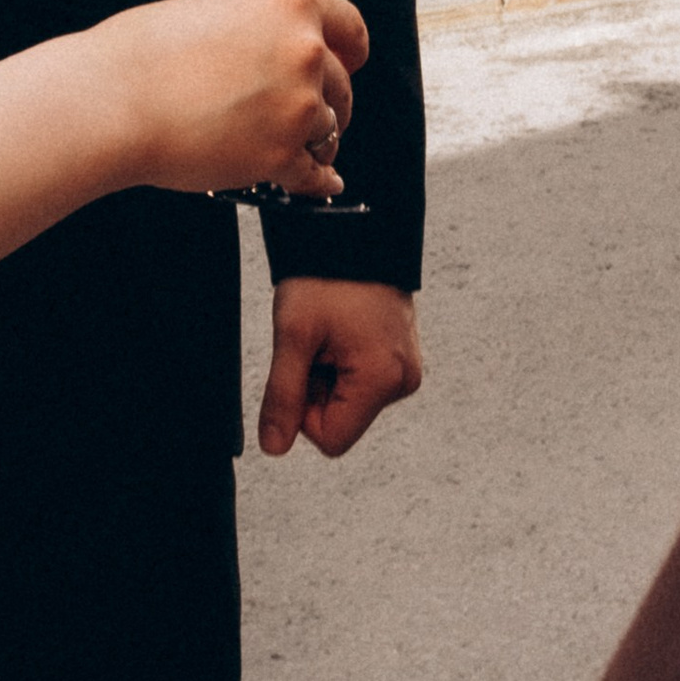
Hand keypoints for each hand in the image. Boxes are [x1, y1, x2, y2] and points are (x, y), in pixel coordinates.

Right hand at [100, 0, 364, 201]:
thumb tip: (276, 51)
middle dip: (329, 103)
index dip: (351, 51)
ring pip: (328, 131)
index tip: (350, 64)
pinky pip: (315, 175)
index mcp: (289, 4)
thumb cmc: (144, 54)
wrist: (113, 101)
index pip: (349, 26)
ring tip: (287, 148)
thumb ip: (260, 30)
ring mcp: (298, 105)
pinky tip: (319, 183)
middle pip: (342, 85)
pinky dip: (317, 182)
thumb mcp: (216, 13)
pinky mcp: (282, 155)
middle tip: (306, 115)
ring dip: (314, 141)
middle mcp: (305, 51)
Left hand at [258, 279, 422, 458]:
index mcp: (383, 380)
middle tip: (315, 341)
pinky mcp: (401, 357)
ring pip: (349, 400)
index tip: (302, 364)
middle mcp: (403, 381)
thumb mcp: (294, 336)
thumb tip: (273, 447)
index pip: (330, 439)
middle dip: (317, 388)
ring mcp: (406, 369)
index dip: (303, 411)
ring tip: (329, 331)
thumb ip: (283, 397)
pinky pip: (362, 381)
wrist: (356, 232)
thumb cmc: (327, 276)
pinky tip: (342, 331)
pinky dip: (343, 362)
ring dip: (328, 374)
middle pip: (341, 420)